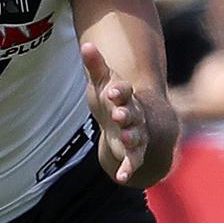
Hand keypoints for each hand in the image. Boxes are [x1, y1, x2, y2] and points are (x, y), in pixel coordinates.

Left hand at [81, 42, 147, 183]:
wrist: (126, 120)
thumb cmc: (111, 97)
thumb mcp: (102, 81)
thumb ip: (95, 65)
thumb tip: (87, 44)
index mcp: (125, 96)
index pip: (124, 91)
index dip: (120, 91)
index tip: (113, 90)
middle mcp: (134, 114)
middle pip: (132, 113)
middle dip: (126, 113)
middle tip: (118, 114)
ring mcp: (136, 133)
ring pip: (136, 135)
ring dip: (132, 137)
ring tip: (126, 138)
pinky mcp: (134, 152)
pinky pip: (133, 161)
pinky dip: (128, 169)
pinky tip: (121, 178)